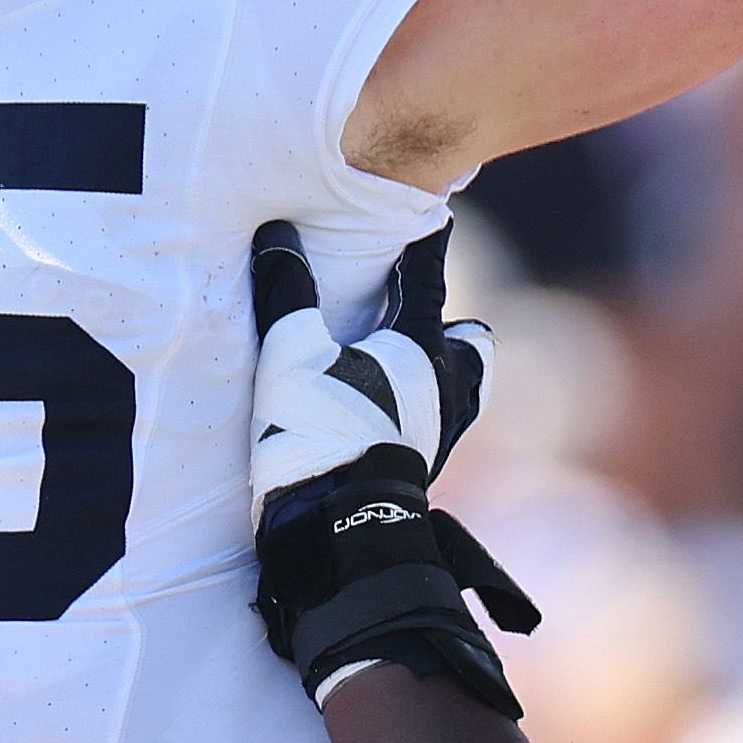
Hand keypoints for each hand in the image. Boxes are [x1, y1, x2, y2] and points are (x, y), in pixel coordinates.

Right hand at [245, 223, 490, 519]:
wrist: (337, 525)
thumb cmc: (319, 430)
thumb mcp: (291, 354)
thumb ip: (286, 291)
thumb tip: (278, 234)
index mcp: (421, 347)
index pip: (425, 278)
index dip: (425, 244)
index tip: (434, 218)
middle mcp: (446, 385)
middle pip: (465, 341)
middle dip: (445, 323)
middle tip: (411, 313)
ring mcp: (444, 431)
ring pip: (462, 386)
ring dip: (441, 368)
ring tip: (408, 365)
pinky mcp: (428, 467)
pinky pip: (441, 421)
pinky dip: (425, 406)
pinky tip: (393, 412)